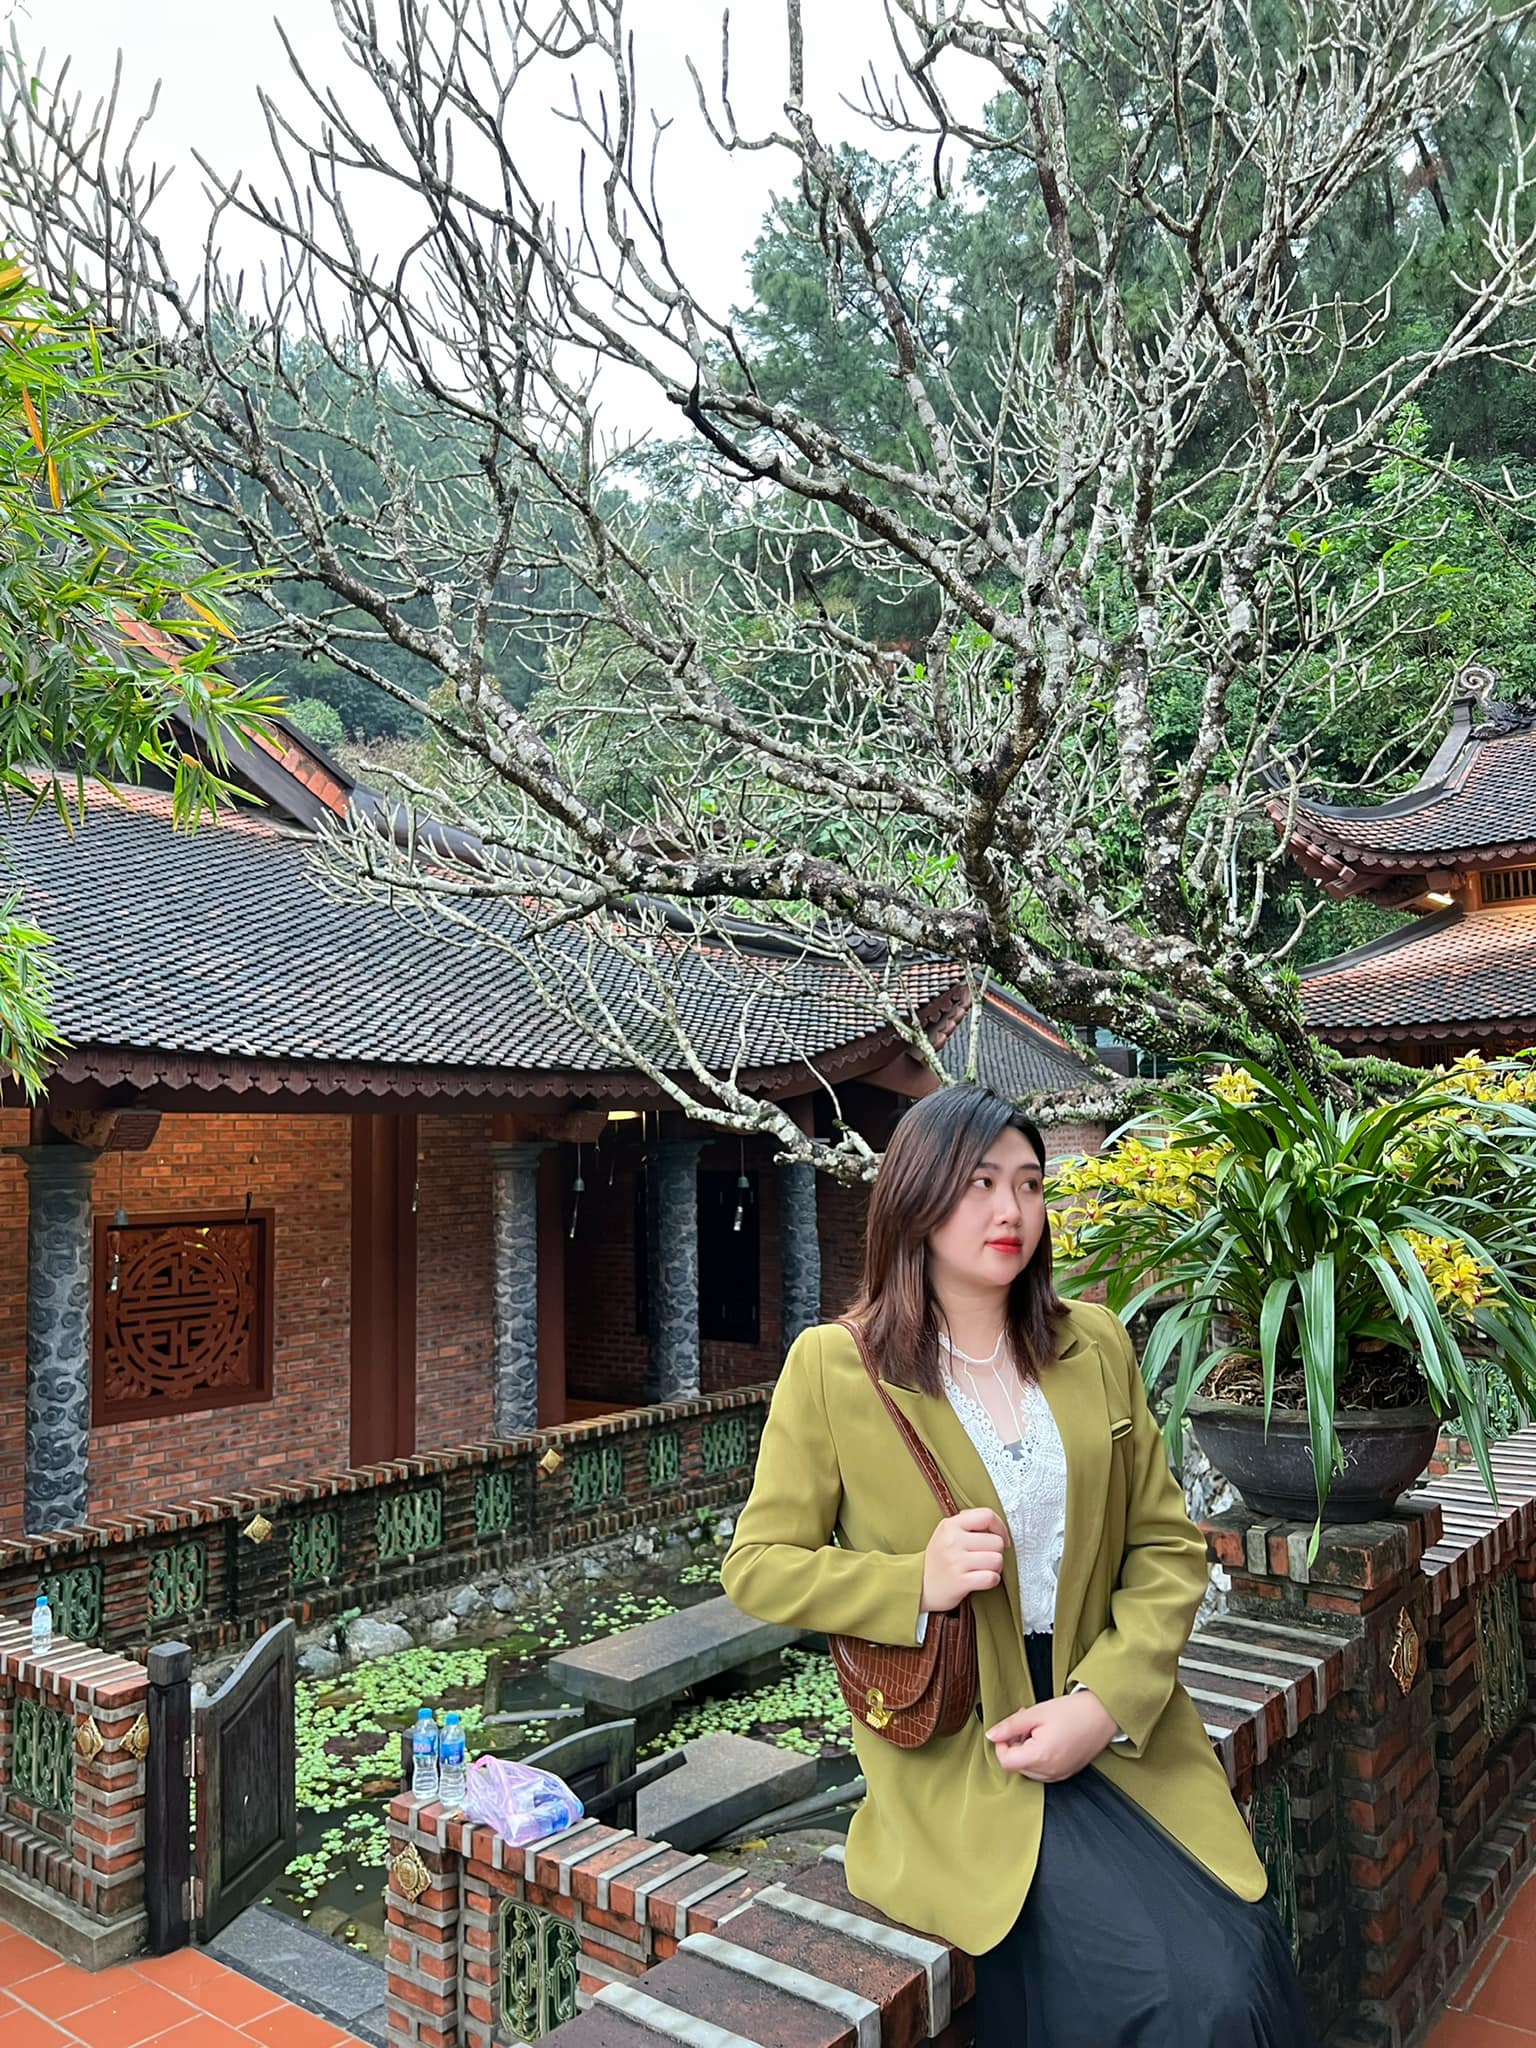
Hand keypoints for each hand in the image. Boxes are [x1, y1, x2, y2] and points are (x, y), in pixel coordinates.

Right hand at [921, 1506, 1007, 1612]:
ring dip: (995, 1567)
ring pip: (997, 1560)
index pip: (986, 1515)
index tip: (1000, 1537)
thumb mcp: (946, 1533)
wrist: (918, 1585)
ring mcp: (956, 1562)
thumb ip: (968, 1524)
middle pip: (997, 1541)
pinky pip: (991, 1578)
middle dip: (997, 1551)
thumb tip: (995, 1526)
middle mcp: (953, 1541)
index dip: (1000, 1527)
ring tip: (983, 1569)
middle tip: (986, 1557)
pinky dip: (991, 1580)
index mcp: (950, 1525)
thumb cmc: (938, 1559)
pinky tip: (981, 1579)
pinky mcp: (960, 1582)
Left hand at [985, 1689, 1119, 1780]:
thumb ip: (1010, 1726)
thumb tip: (991, 1735)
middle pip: (1016, 1766)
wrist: (1103, 1714)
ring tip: (1039, 1730)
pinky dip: (1039, 1757)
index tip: (1008, 1729)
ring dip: (1026, 1751)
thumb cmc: (1073, 1711)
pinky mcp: (1066, 1774)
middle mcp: (1050, 1772)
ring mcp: (1059, 1775)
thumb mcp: (1036, 1713)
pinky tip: (1048, 1739)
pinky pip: (1043, 1771)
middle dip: (1015, 1745)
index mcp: (1040, 1757)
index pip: (1005, 1761)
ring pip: (1029, 1769)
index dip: (1001, 1744)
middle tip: (1026, 1723)